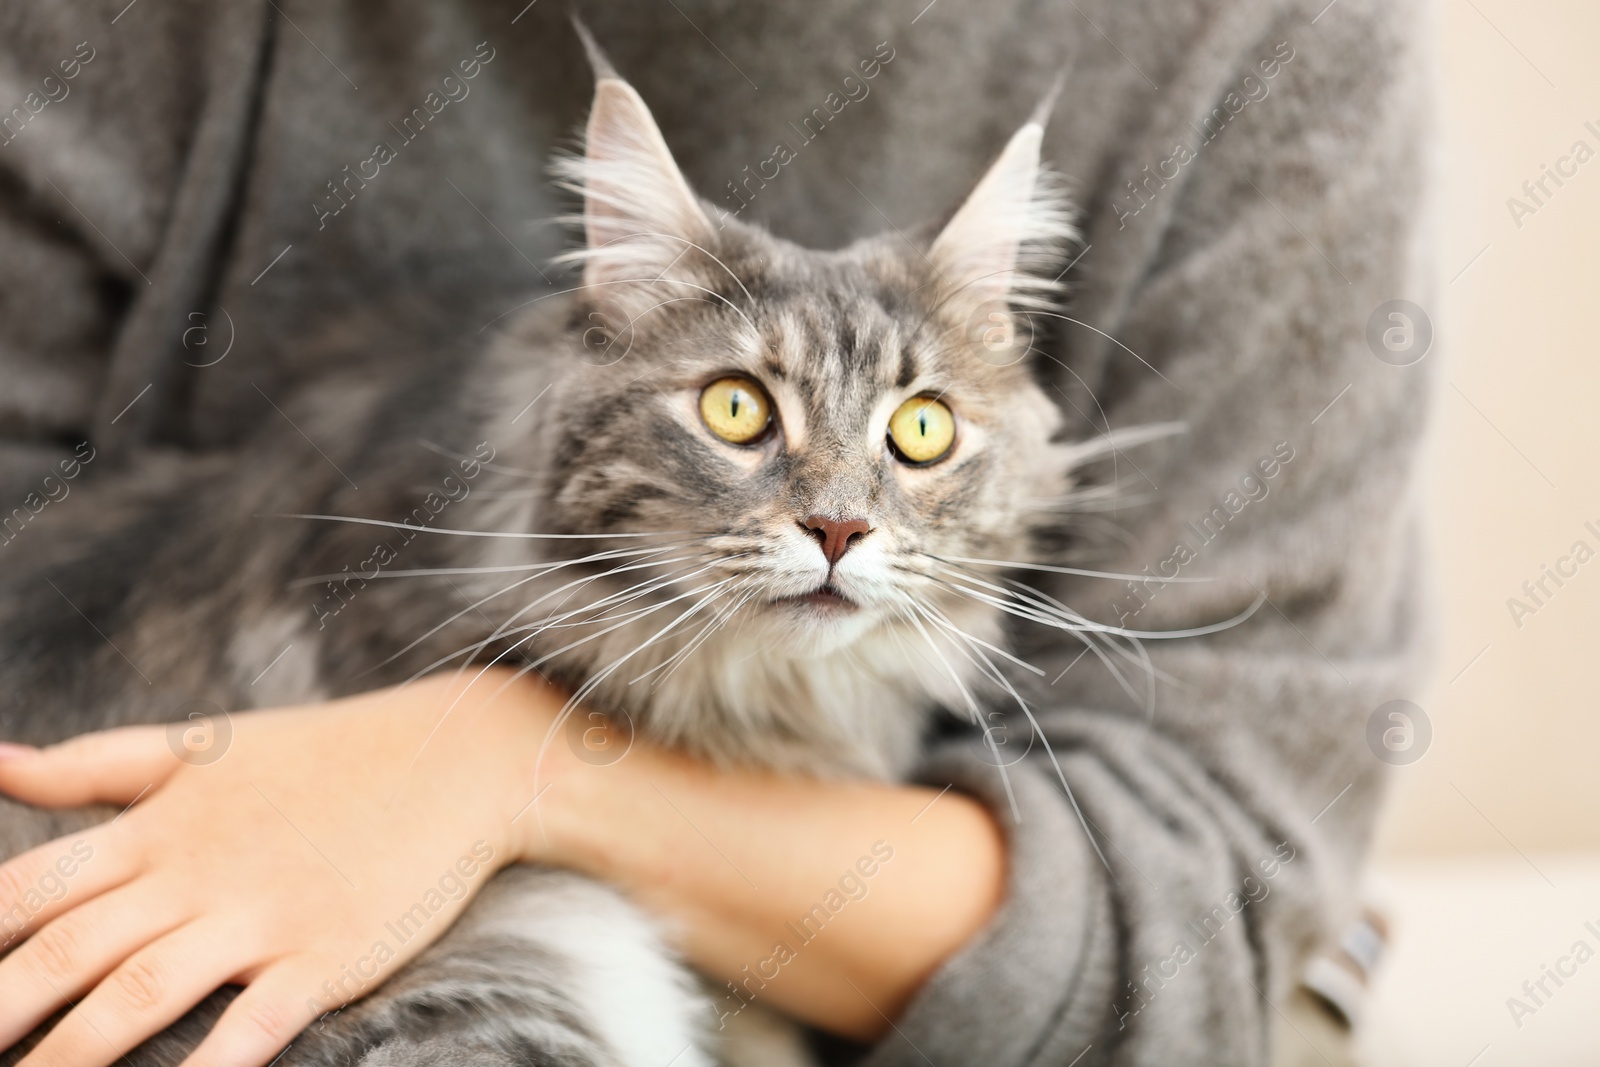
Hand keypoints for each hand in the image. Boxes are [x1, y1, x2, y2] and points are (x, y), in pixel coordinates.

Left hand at [0, 669, 555, 1066]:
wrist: (454, 758)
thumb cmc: (324, 754)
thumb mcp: (203, 745)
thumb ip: (94, 767)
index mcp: (160, 823)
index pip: (30, 888)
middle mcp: (195, 872)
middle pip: (66, 954)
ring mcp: (261, 917)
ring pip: (138, 996)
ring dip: (69, 1057)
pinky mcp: (325, 956)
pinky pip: (252, 1026)